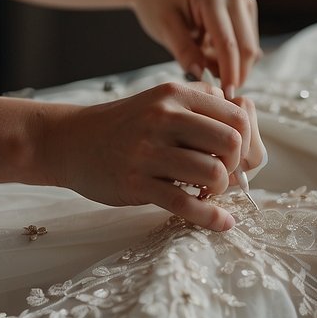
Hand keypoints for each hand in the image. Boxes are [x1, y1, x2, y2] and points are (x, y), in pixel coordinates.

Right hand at [41, 82, 264, 230]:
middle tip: (223, 175)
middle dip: (235, 165)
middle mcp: (164, 117)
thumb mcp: (160, 102)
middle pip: (230, 142)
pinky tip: (221, 222)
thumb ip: (201, 109)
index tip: (236, 156)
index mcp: (175, 94)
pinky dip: (210, 217)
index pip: (236, 115)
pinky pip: (184, 204)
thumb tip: (246, 137)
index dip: (246, 140)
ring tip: (206, 192)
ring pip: (211, 173)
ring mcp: (148, 151)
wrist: (70, 141)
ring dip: (219, 190)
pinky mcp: (136, 182)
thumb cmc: (125, 126)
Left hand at [126, 0, 261, 97]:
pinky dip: (230, 52)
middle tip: (210, 85)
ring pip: (249, 45)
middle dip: (234, 71)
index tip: (226, 96)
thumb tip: (204, 76)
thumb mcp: (163, 26)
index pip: (228, 43)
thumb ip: (184, 51)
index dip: (230, 73)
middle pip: (247, 46)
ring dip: (230, 61)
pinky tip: (207, 48)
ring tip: (199, 57)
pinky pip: (246, 39)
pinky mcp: (245, 5)